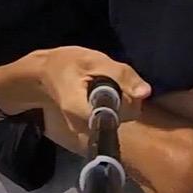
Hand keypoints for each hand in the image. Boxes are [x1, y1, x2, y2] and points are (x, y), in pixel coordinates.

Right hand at [34, 46, 150, 138]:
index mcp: (82, 112)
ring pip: (121, 117)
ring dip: (122, 98)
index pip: (118, 115)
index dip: (126, 98)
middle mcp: (86, 128)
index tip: (119, 83)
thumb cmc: (68, 64)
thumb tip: (146, 92)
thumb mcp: (94, 61)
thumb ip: (121, 75)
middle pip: (123, 117)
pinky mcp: (94, 128)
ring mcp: (89, 131)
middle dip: (126, 96)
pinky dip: (116, 103)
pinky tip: (105, 91)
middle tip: (111, 77)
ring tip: (105, 82)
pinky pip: (115, 117)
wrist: (46, 75)